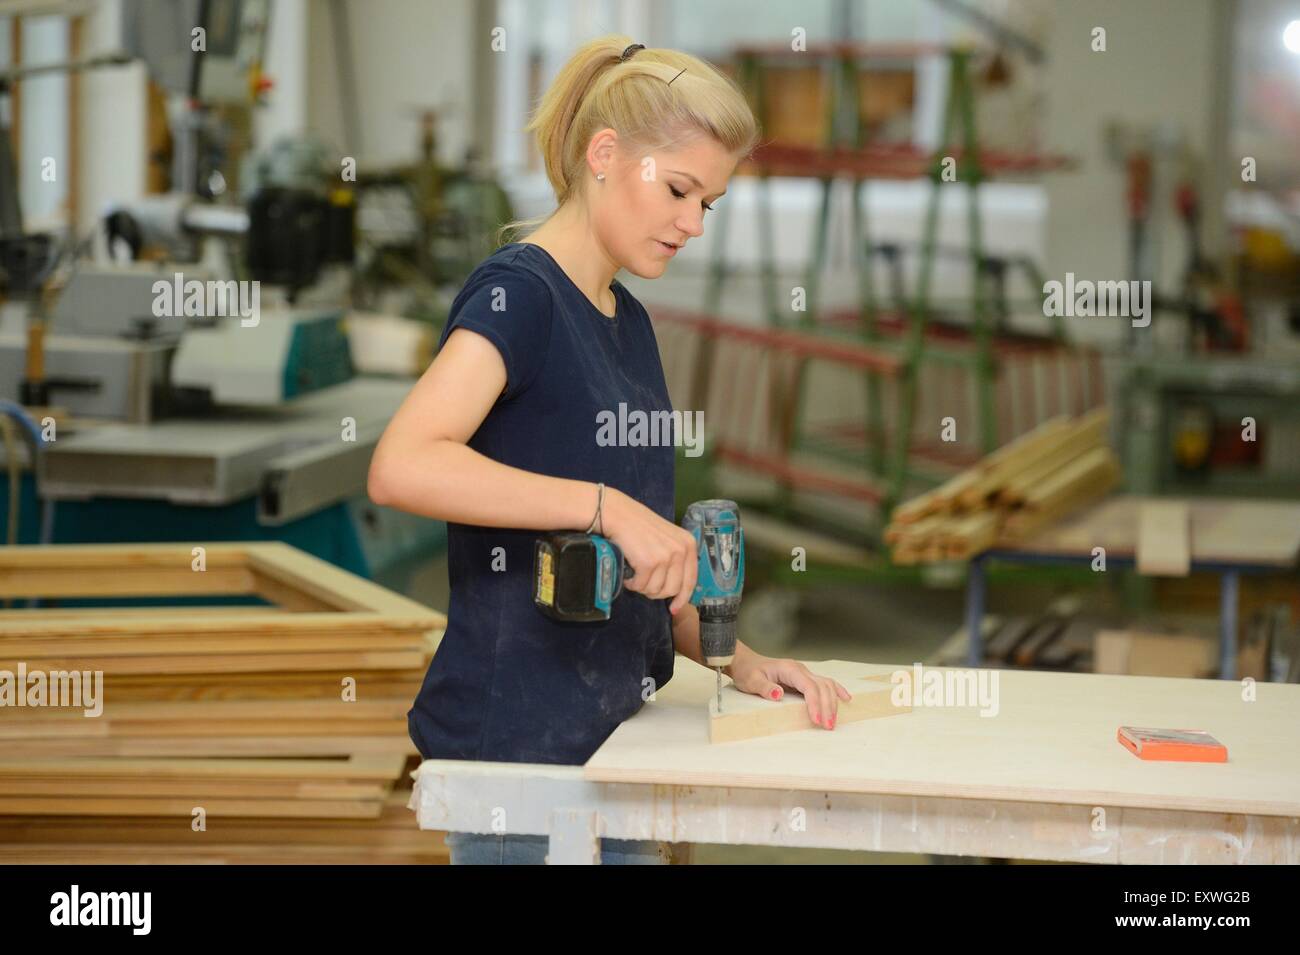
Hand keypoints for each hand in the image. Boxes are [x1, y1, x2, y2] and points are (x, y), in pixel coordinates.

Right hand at [601, 486, 698, 614]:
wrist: (618, 514)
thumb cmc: (639, 526)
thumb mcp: (667, 538)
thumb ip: (676, 558)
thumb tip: (675, 589)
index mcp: (688, 544)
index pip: (690, 580)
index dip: (682, 598)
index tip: (673, 608)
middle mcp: (680, 550)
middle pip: (672, 589)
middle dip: (656, 592)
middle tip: (644, 584)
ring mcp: (665, 556)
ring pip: (656, 590)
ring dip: (643, 587)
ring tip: (635, 575)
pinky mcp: (649, 562)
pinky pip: (641, 586)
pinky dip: (632, 584)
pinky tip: (629, 575)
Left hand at [728, 654, 851, 728]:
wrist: (745, 662)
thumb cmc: (747, 671)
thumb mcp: (751, 680)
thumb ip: (764, 687)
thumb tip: (778, 694)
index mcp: (789, 669)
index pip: (809, 687)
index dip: (815, 703)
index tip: (817, 720)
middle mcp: (800, 670)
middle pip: (822, 687)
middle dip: (828, 707)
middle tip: (828, 727)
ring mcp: (803, 673)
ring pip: (826, 685)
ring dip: (832, 703)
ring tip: (832, 722)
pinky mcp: (803, 678)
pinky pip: (824, 683)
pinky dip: (836, 691)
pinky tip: (846, 699)